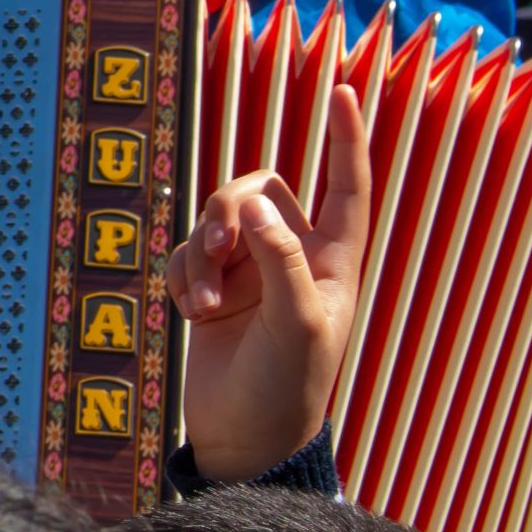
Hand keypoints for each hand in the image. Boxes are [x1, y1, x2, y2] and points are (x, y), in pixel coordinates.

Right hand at [170, 85, 370, 483]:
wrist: (243, 436)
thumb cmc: (287, 387)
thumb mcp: (299, 324)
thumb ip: (281, 260)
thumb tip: (253, 208)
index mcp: (333, 261)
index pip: (347, 187)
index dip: (347, 140)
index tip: (346, 94)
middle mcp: (291, 258)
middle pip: (256, 192)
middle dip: (230, 213)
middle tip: (221, 249)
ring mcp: (249, 273)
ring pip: (215, 221)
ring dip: (201, 254)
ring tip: (205, 304)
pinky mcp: (211, 289)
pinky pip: (187, 254)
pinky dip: (184, 276)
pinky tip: (192, 312)